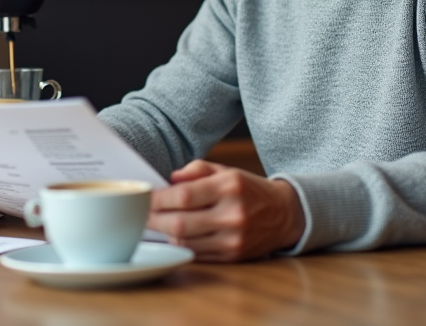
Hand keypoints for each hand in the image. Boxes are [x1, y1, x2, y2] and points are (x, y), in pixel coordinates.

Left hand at [146, 160, 305, 261]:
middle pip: (180, 222)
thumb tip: (170, 179)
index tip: (144, 197)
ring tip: (154, 224)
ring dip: (165, 234)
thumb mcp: (227, 170)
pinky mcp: (233, 256)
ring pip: (185, 241)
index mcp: (230, 186)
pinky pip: (197, 253)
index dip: (158, 199)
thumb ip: (197, 170)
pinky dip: (180, 245)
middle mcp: (232, 214)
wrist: (285, 214)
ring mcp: (233, 238)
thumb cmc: (249, 189)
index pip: (184, 195)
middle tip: (140, 215)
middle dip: (154, 219)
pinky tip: (172, 236)